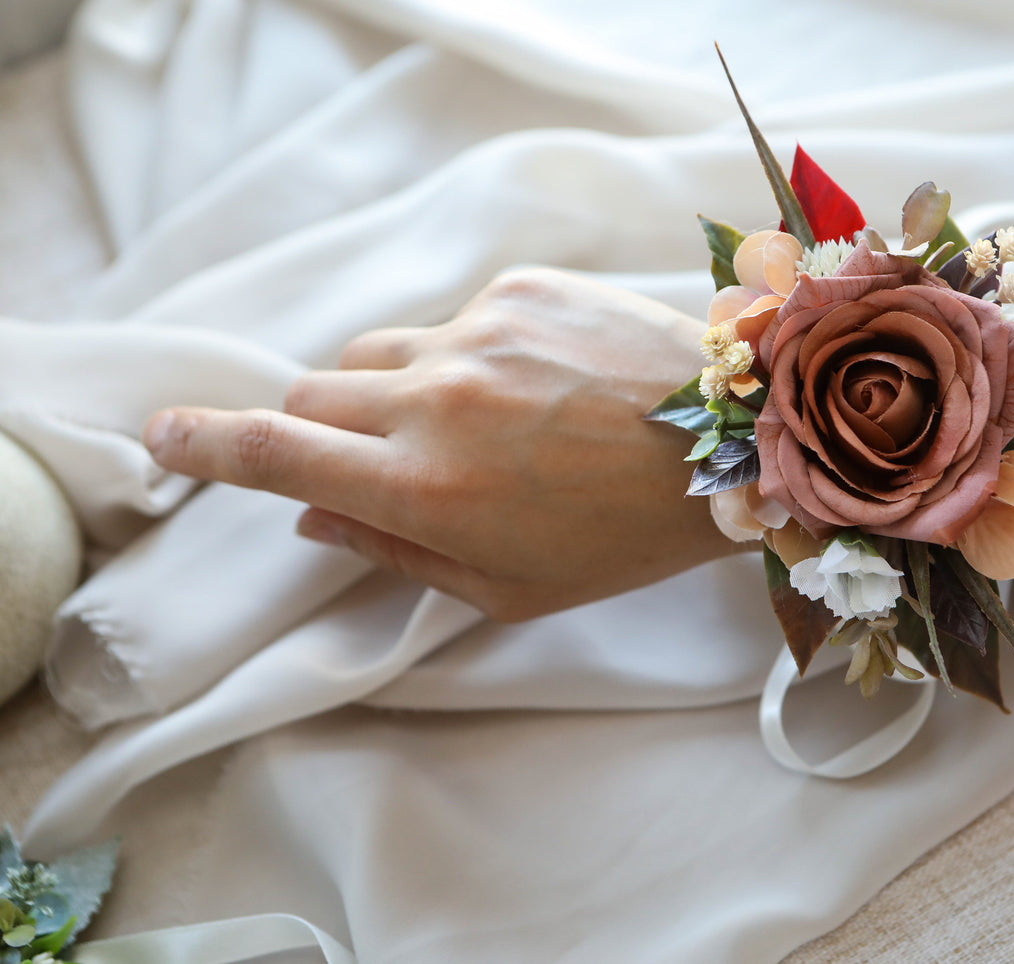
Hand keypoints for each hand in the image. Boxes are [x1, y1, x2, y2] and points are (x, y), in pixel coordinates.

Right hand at [143, 269, 742, 619]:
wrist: (737, 446)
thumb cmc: (624, 538)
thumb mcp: (509, 587)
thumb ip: (396, 551)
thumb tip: (316, 515)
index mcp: (424, 488)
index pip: (272, 453)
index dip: (202, 443)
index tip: (164, 434)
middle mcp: (435, 400)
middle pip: (310, 394)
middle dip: (318, 432)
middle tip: (379, 460)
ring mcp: (478, 332)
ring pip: (377, 353)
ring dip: (391, 392)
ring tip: (471, 428)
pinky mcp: (522, 287)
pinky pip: (454, 320)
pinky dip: (468, 356)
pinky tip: (534, 387)